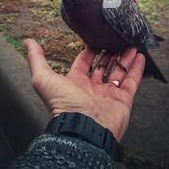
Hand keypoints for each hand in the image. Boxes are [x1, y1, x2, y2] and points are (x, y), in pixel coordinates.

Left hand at [24, 40, 145, 141]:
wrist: (84, 130)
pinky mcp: (123, 100)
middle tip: (115, 40)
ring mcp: (109, 94)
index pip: (83, 62)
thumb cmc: (63, 107)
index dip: (88, 51)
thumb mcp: (44, 79)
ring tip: (130, 44)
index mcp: (75, 83)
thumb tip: (28, 43)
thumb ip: (37, 60)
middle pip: (103, 66)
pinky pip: (132, 81)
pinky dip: (136, 69)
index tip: (94, 39)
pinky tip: (139, 56)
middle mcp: (92, 88)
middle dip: (109, 53)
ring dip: (124, 58)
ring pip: (118, 72)